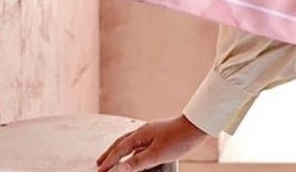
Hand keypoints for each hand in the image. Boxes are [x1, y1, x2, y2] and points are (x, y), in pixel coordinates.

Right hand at [95, 114, 209, 171]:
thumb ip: (136, 163)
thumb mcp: (156, 154)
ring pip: (130, 143)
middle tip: (99, 164)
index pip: (119, 149)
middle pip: (121, 143)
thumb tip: (118, 168)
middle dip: (109, 153)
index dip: (108, 161)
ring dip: (120, 152)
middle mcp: (143, 132)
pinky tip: (133, 157)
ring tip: (113, 161)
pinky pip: (139, 145)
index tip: (99, 171)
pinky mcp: (158, 136)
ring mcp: (150, 133)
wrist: (196, 127)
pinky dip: (131, 152)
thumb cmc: (178, 139)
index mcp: (140, 134)